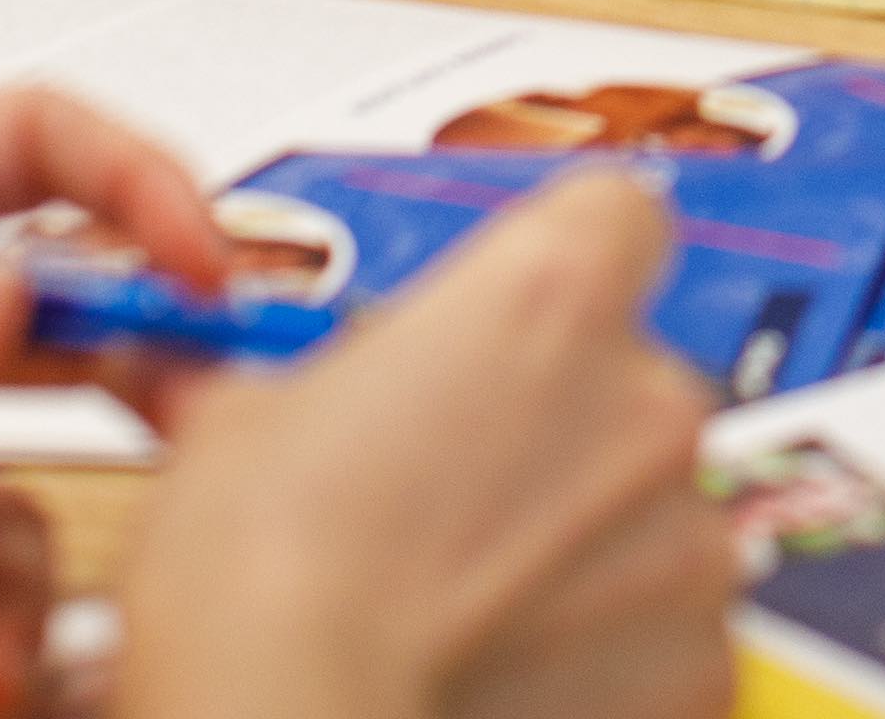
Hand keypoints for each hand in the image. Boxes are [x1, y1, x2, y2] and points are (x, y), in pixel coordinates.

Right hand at [116, 175, 737, 718]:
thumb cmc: (263, 581)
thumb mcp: (229, 428)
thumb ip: (261, 376)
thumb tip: (187, 371)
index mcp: (551, 298)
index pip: (614, 218)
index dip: (556, 270)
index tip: (503, 324)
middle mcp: (647, 404)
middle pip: (631, 380)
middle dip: (554, 428)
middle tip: (448, 489)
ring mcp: (685, 542)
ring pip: (653, 515)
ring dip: (585, 545)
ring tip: (467, 596)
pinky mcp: (697, 667)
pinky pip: (667, 636)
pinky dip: (608, 653)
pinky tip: (510, 664)